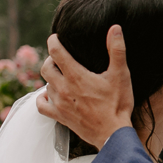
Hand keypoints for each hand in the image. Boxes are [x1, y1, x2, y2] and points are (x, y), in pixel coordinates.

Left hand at [36, 26, 133, 147]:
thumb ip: (117, 50)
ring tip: (61, 76)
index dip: (53, 41)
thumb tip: (115, 28)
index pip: (56, 52)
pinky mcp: (60, 117)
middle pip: (45, 68)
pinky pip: (42, 106)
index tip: (56, 37)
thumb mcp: (120, 74)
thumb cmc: (118, 104)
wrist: (113, 134)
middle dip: (51, 59)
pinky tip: (49, 95)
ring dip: (51, 78)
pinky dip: (43, 98)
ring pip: (45, 85)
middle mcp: (63, 89)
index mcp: (76, 76)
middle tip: (60, 58)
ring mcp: (60, 104)